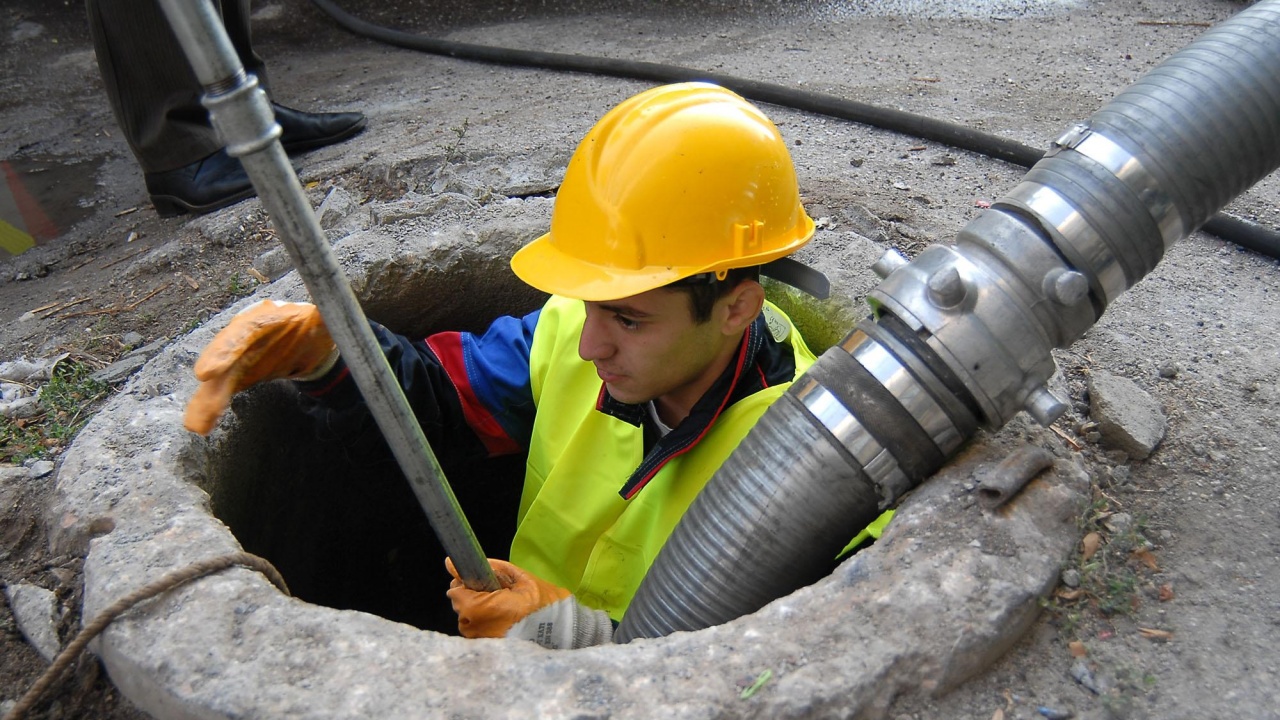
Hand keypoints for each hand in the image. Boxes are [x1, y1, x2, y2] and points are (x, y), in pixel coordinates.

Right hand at [184, 300, 337, 433]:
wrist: (307, 336)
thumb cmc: (314, 324)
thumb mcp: (325, 319)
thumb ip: (327, 318)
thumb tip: (334, 311)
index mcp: (266, 317)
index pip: (244, 331)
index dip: (227, 349)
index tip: (209, 371)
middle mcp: (245, 335)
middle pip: (225, 355)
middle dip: (212, 372)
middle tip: (201, 387)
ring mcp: (239, 356)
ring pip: (220, 378)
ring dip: (207, 400)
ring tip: (196, 424)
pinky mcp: (239, 374)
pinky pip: (223, 392)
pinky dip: (211, 408)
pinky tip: (201, 426)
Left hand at [445, 558, 611, 648]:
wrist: (562, 633)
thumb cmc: (543, 604)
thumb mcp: (519, 578)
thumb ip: (488, 568)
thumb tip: (453, 563)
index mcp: (480, 608)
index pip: (455, 590)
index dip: (468, 582)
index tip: (484, 581)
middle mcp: (474, 627)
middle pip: (459, 605)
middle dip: (473, 596)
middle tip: (499, 595)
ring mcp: (479, 640)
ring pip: (467, 618)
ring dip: (479, 610)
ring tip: (504, 608)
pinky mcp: (486, 649)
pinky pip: (477, 630)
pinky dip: (485, 623)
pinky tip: (504, 621)